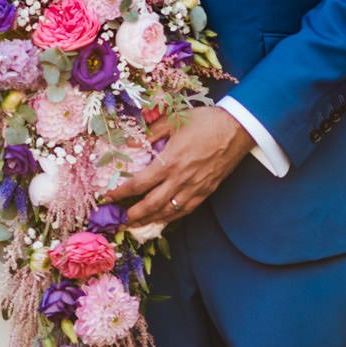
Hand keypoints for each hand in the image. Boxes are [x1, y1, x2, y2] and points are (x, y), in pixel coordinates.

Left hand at [103, 105, 254, 227]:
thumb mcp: (174, 120)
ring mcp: (194, 188)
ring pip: (168, 212)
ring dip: (150, 220)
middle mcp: (180, 179)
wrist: (237, 129)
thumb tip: (128, 141)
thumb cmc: (206, 122)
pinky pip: (185, 210)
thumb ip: (150, 132)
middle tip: (118, 221)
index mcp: (170, 162)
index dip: (121, 193)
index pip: (139, 184)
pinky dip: (171, 217)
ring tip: (136, 225)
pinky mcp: (206, 192)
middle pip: (151, 204)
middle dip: (133, 215)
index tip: (108, 197)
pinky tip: (162, 219)